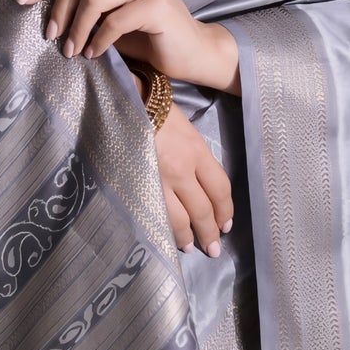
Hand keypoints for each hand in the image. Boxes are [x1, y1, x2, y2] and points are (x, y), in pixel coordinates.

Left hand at [15, 0, 239, 94]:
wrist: (191, 52)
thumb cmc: (147, 33)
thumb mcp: (110, 11)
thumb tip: (40, 0)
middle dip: (60, 10)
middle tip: (52, 36)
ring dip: (77, 28)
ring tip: (71, 50)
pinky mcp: (158, 4)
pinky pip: (114, 20)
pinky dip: (98, 40)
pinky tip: (93, 53)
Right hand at [145, 91, 233, 256]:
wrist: (123, 101)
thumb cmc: (155, 109)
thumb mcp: (185, 129)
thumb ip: (195, 157)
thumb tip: (201, 184)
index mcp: (197, 151)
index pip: (220, 188)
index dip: (226, 210)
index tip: (226, 224)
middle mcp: (182, 169)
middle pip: (203, 209)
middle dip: (211, 232)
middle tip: (214, 249)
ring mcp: (158, 179)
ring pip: (180, 219)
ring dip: (189, 237)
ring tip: (192, 248)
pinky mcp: (138, 184)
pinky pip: (156, 214)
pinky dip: (164, 230)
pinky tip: (167, 238)